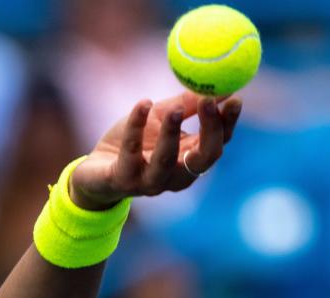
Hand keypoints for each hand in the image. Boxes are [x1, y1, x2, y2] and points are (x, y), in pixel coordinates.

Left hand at [69, 91, 242, 209]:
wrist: (94, 171)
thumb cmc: (134, 143)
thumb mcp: (161, 118)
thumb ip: (186, 104)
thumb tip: (218, 83)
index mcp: (189, 160)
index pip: (218, 144)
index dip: (229, 123)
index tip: (235, 97)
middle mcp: (175, 176)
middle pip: (203, 158)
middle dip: (210, 130)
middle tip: (209, 102)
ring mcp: (149, 182)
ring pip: (167, 160)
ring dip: (172, 133)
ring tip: (173, 108)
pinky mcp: (123, 179)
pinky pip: (131, 151)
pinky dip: (136, 126)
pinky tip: (142, 104)